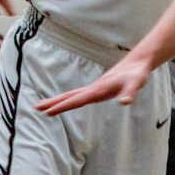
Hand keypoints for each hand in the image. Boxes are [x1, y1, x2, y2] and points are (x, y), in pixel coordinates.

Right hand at [38, 47, 152, 115]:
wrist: (137, 62)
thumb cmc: (137, 74)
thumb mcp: (135, 83)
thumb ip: (130, 92)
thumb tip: (124, 102)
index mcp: (99, 89)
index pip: (77, 100)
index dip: (62, 106)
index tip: (48, 112)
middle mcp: (94, 88)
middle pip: (70, 96)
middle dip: (53, 102)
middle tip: (37, 107)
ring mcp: (95, 88)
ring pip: (73, 95)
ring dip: (58, 100)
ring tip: (45, 106)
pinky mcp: (99, 89)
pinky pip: (80, 96)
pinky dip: (69, 100)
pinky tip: (67, 103)